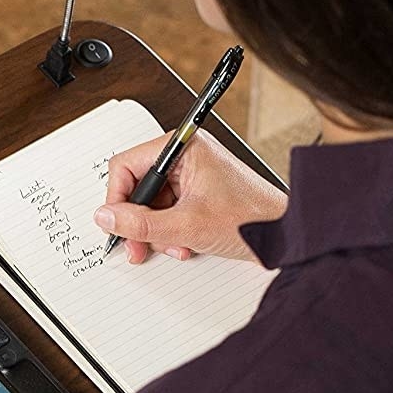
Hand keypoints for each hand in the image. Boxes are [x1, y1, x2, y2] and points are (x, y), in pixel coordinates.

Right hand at [95, 129, 286, 263]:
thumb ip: (140, 223)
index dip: (117, 198)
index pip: (126, 166)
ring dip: (156, 229)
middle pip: (138, 186)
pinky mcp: (198, 192)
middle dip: (138, 220)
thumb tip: (107, 217)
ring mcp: (192, 174)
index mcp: (183, 147)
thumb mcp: (186, 225)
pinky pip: (168, 210)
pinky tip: (183, 243)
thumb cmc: (251, 219)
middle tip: (137, 243)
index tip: (116, 223)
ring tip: (172, 245)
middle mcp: (185, 156)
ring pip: (152, 202)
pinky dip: (170, 230)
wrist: (285, 236)